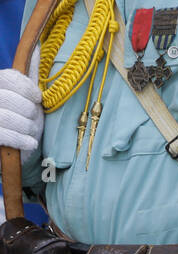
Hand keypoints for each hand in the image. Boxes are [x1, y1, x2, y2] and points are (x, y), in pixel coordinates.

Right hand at [0, 48, 43, 162]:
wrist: (10, 148)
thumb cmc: (20, 117)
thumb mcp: (25, 94)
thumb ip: (28, 73)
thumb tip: (37, 47)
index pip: (10, 78)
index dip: (27, 89)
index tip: (37, 98)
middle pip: (13, 100)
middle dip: (30, 112)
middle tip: (33, 119)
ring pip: (11, 118)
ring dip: (28, 128)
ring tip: (31, 131)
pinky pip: (6, 135)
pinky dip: (23, 140)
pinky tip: (29, 142)